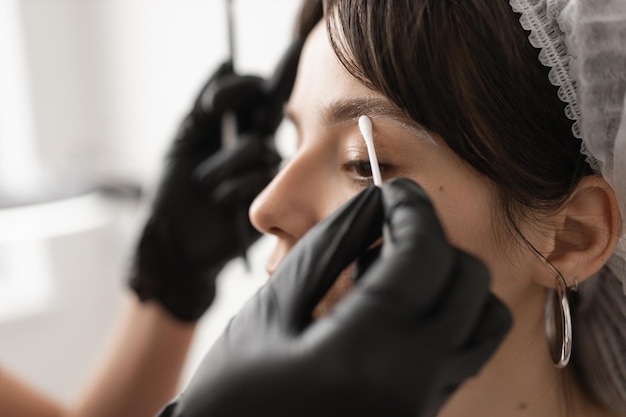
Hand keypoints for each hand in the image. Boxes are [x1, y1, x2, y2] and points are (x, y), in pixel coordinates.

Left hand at [128, 39, 303, 321]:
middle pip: (272, 108)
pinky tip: (220, 203)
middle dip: (258, 102)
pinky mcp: (273, 197)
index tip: (211, 106)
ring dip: (221, 166)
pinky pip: (259, 178)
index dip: (239, 88)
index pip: (253, 91)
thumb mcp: (182, 140)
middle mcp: (254, 142)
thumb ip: (202, 103)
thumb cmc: (173, 190)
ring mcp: (266, 169)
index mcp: (233, 126)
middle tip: (242, 115)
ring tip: (204, 186)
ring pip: (257, 147)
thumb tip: (225, 61)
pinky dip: (231, 190)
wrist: (177, 242)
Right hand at [158, 178, 511, 415]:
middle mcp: (412, 379)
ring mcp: (425, 400)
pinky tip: (398, 309)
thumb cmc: (233, 392)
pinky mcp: (426, 409)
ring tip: (393, 275)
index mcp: (365, 350)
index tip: (394, 193)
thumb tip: (373, 204)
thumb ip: (327, 249)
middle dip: (433, 239)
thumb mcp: (271, 312)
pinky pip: (467, 348)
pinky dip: (449, 312)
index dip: (413, 209)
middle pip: (469, 280)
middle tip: (386, 231)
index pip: (424, 254)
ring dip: (449, 279)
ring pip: (485, 317)